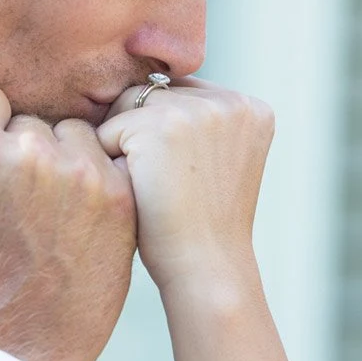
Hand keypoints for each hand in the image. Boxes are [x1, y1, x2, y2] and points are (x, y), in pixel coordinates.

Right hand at [0, 86, 136, 360]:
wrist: (15, 351)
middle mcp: (32, 153)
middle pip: (29, 119)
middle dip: (18, 149)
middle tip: (11, 203)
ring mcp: (81, 173)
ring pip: (70, 134)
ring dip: (59, 160)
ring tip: (43, 211)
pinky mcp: (119, 196)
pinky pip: (106, 159)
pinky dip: (92, 180)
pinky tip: (74, 216)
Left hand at [97, 77, 273, 295]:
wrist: (206, 270)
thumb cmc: (204, 225)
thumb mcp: (222, 162)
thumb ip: (203, 122)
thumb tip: (146, 91)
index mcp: (253, 109)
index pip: (186, 94)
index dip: (165, 131)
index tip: (175, 175)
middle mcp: (230, 101)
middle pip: (157, 93)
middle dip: (143, 131)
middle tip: (157, 183)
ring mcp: (197, 110)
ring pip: (130, 106)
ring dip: (124, 142)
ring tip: (146, 186)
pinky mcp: (159, 125)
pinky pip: (110, 128)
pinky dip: (108, 160)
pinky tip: (132, 190)